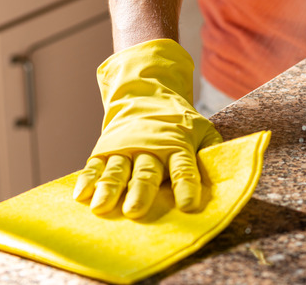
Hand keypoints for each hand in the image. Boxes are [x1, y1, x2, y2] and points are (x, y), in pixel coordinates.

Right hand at [73, 39, 221, 218]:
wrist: (146, 94)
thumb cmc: (179, 122)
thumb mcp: (202, 129)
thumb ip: (212, 149)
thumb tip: (224, 171)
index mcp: (177, 144)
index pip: (184, 168)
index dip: (186, 186)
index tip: (188, 206)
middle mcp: (150, 147)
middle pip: (147, 172)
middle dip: (141, 191)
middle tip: (135, 211)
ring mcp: (125, 148)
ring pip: (117, 170)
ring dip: (109, 189)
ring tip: (101, 208)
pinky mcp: (105, 150)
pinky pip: (94, 166)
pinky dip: (87, 180)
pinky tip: (80, 196)